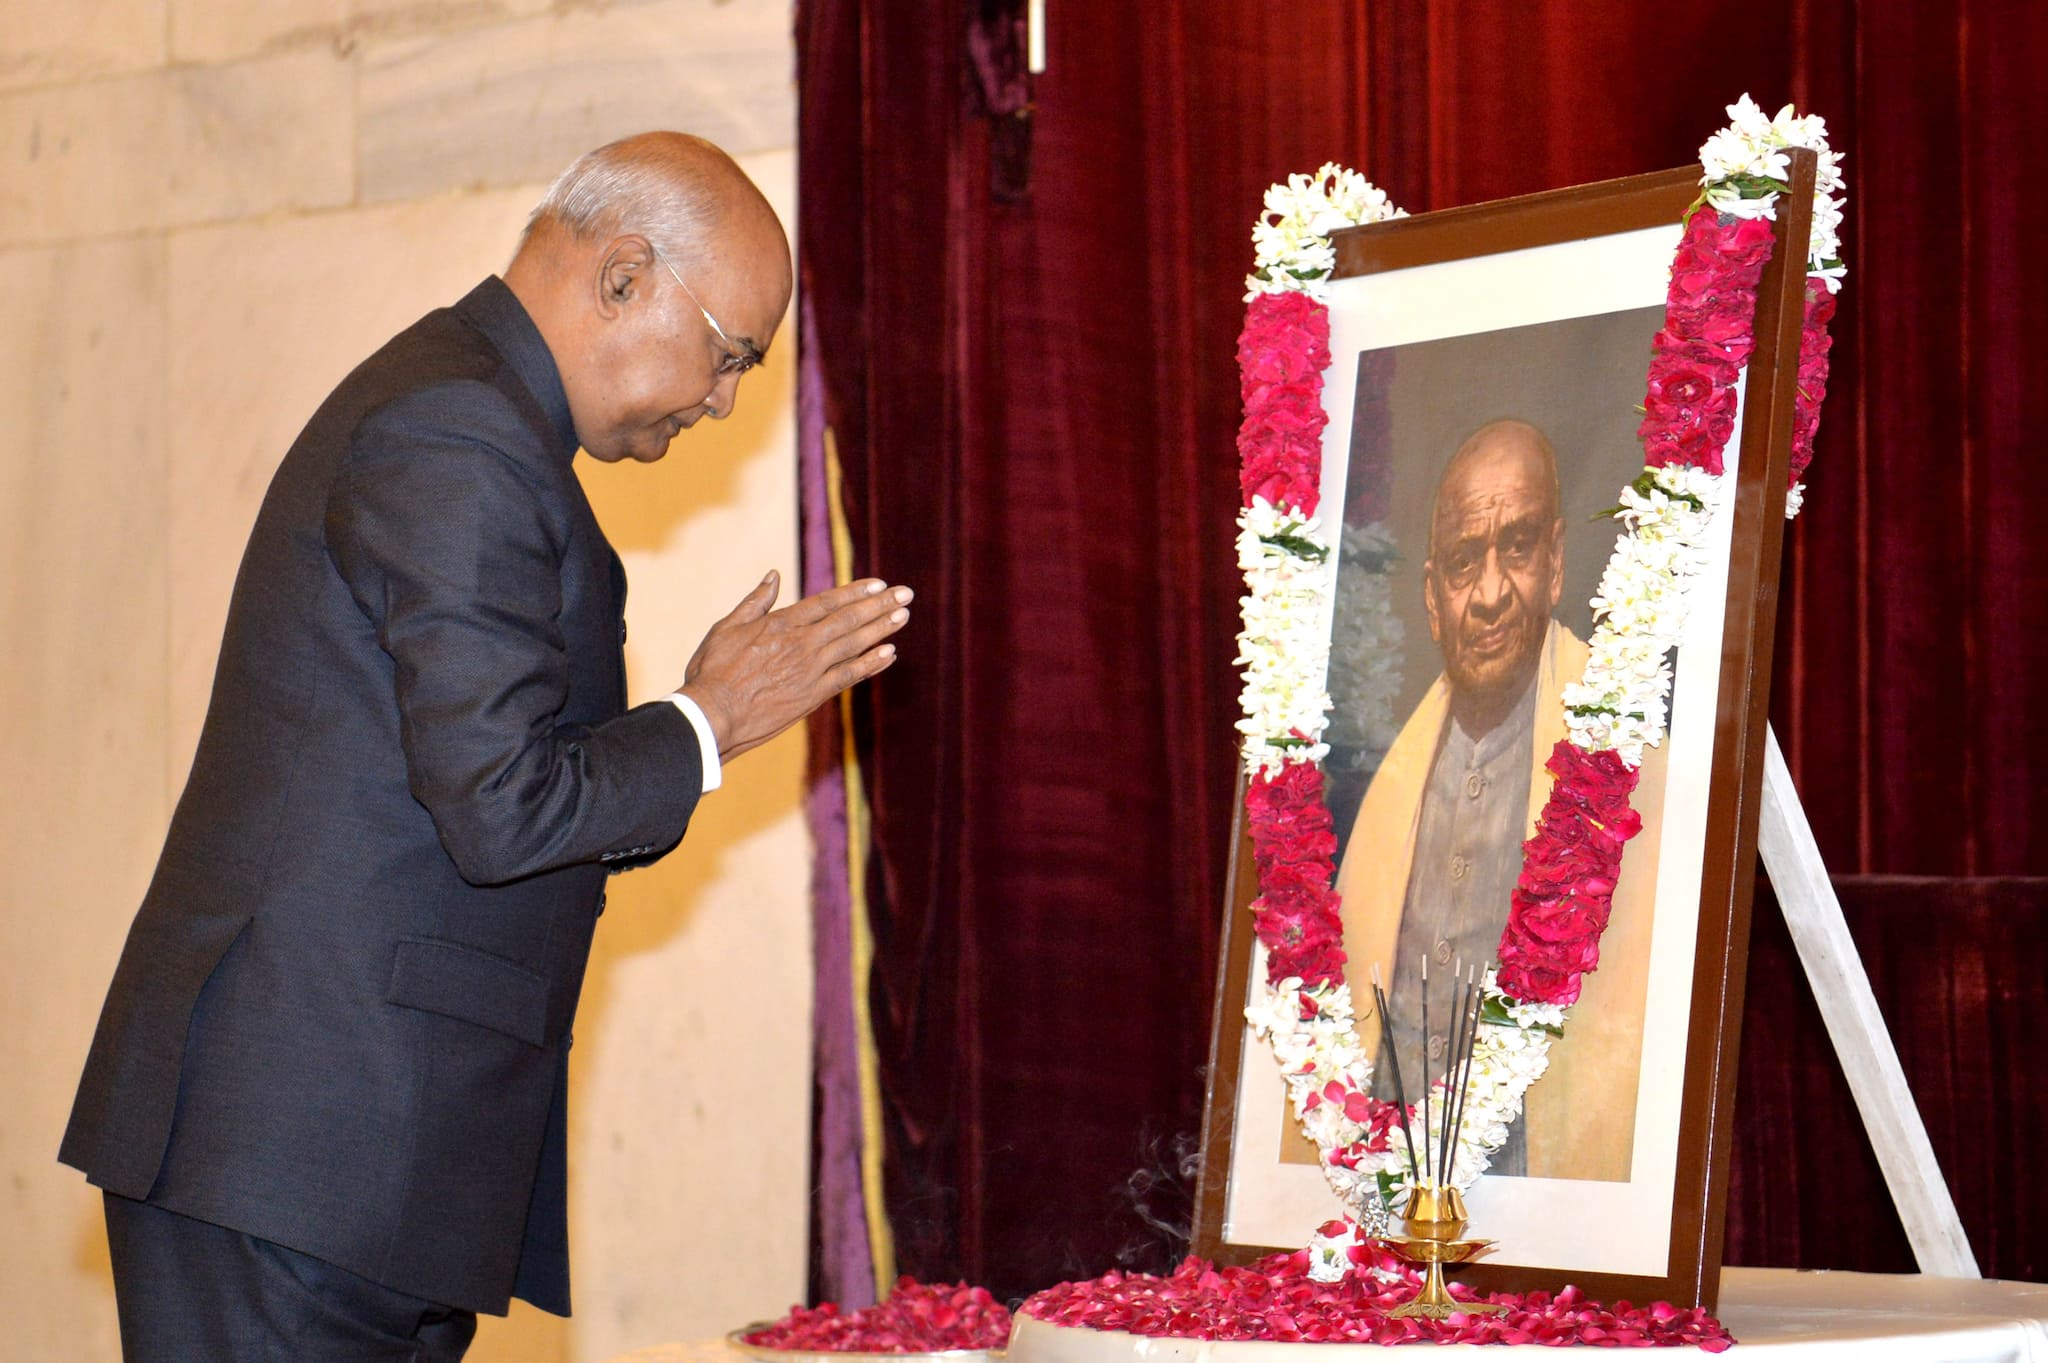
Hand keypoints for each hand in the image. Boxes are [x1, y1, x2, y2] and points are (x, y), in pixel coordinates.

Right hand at [678, 570, 909, 762]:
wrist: (713, 715)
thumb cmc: (712, 671)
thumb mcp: (727, 627)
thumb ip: (755, 601)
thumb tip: (774, 576)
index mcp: (781, 623)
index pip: (827, 602)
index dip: (855, 592)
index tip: (878, 584)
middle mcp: (802, 643)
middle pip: (849, 619)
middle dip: (879, 605)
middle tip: (905, 593)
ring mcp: (810, 670)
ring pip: (854, 644)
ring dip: (882, 628)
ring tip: (904, 616)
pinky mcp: (813, 695)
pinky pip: (849, 676)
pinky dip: (871, 664)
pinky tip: (889, 654)